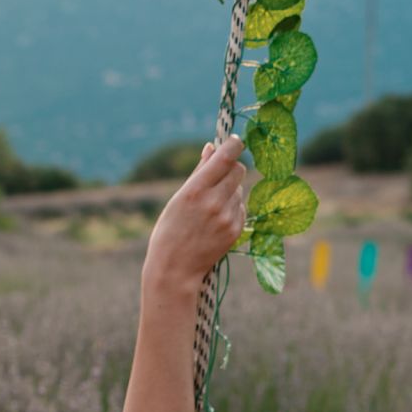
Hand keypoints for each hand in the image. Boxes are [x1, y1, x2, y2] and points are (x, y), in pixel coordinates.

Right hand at [144, 135, 247, 290]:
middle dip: (231, 168)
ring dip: (230, 191)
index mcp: (196, 190)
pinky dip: (232, 208)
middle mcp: (214, 202)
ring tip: (210, 207)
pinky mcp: (235, 230)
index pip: (226, 156)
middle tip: (220, 175)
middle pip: (239, 169)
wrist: (174, 269)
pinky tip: (216, 220)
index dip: (233, 145)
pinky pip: (241, 207)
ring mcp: (227, 217)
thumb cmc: (169, 231)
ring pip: (239, 189)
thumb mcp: (178, 199)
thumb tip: (212, 147)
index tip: (234, 142)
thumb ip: (199, 172)